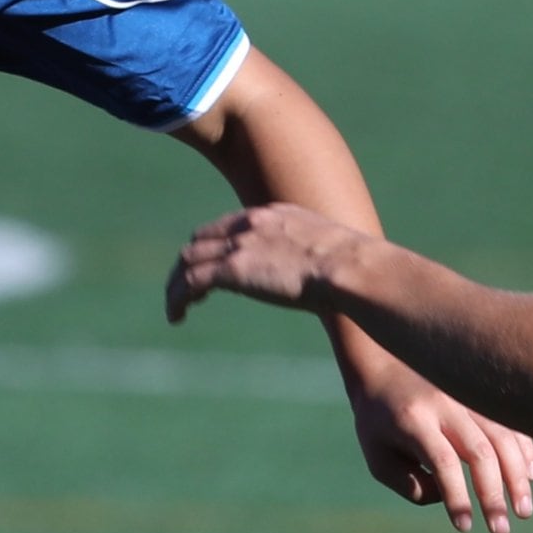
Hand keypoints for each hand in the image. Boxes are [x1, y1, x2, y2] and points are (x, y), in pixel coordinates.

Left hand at [165, 201, 360, 320]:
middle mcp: (250, 224)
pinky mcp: (233, 270)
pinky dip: (177, 298)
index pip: (230, 226)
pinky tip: (176, 316)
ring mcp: (240, 246)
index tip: (213, 266)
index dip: (215, 246)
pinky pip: (190, 282)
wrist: (352, 268)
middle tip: (187, 289)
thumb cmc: (357, 269)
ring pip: (189, 261)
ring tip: (175, 309)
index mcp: (274, 215)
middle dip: (190, 263)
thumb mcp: (334, 254)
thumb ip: (323, 260)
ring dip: (177, 285)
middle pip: (202, 239)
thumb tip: (339, 281)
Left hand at [344, 361, 532, 532]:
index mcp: (413, 420)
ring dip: (517, 477)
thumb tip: (449, 497)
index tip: (464, 526)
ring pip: (503, 437)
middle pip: (479, 451)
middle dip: (493, 495)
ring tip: (523, 511)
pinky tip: (530, 477)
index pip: (443, 461)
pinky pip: (511, 424)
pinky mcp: (482, 397)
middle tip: (501, 531)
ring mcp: (468, 398)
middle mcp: (445, 406)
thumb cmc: (378, 424)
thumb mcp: (378, 459)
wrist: (384, 367)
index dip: (456, 495)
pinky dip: (524, 450)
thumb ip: (410, 486)